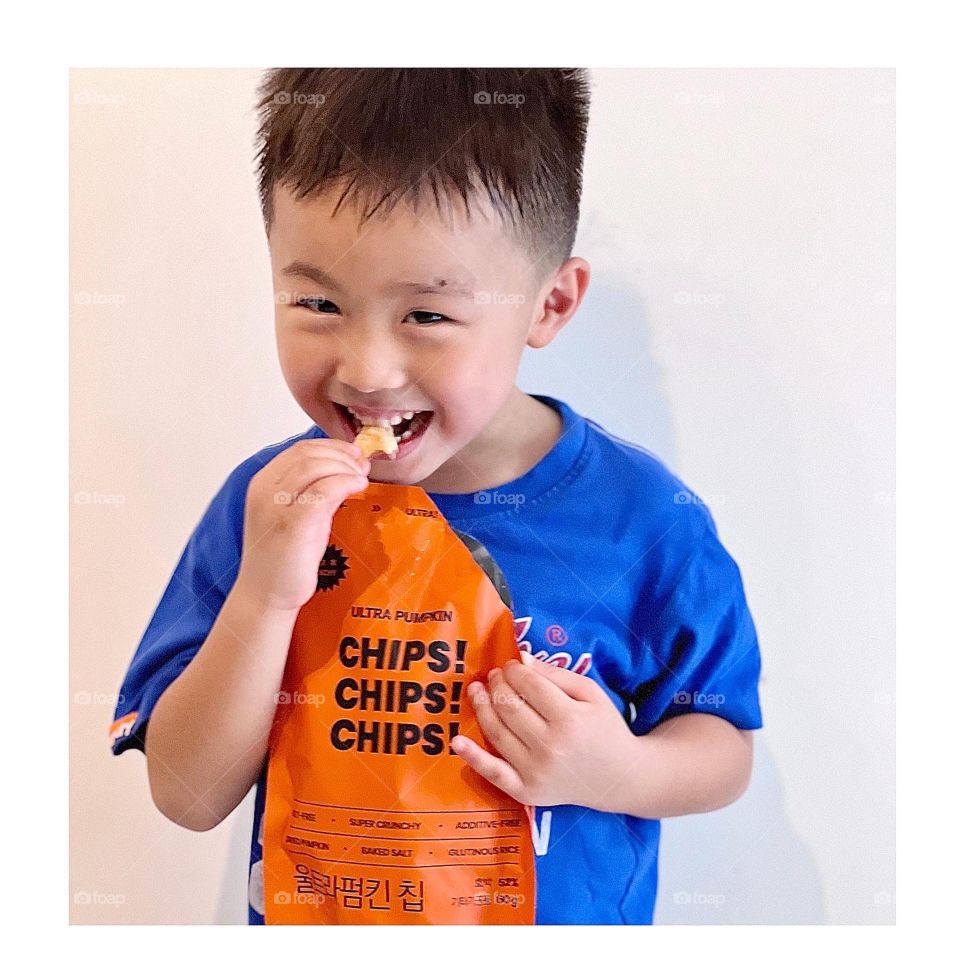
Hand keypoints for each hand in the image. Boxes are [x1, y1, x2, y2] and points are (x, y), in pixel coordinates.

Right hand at [234, 438, 369, 611]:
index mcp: (262, 484)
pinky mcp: (292, 526)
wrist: (265, 595)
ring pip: (315, 467)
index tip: (353, 453)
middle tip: (362, 466)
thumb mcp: (297, 514)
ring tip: (361, 478)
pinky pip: (323, 491)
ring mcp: (276, 508)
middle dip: (341, 455)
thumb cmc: (283, 557)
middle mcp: (264, 491)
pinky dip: (345, 482)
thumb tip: (345, 469)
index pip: (299, 449)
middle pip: (308, 454)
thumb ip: (314, 490)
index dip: (331, 446)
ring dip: (345, 467)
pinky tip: (358, 487)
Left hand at [451, 652, 640, 810]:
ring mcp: (536, 771)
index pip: (528, 686)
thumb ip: (556, 675)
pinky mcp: (528, 791)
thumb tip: (521, 659)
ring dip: (481, 707)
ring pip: (497, 732)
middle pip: (509, 707)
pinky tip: (456, 740)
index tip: (512, 665)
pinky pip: (494, 773)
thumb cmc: (605, 728)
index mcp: (570, 719)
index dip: (515, 670)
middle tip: (494, 675)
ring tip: (476, 691)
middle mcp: (551, 747)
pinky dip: (472, 757)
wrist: (619, 777)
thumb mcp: (591, 693)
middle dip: (497, 684)